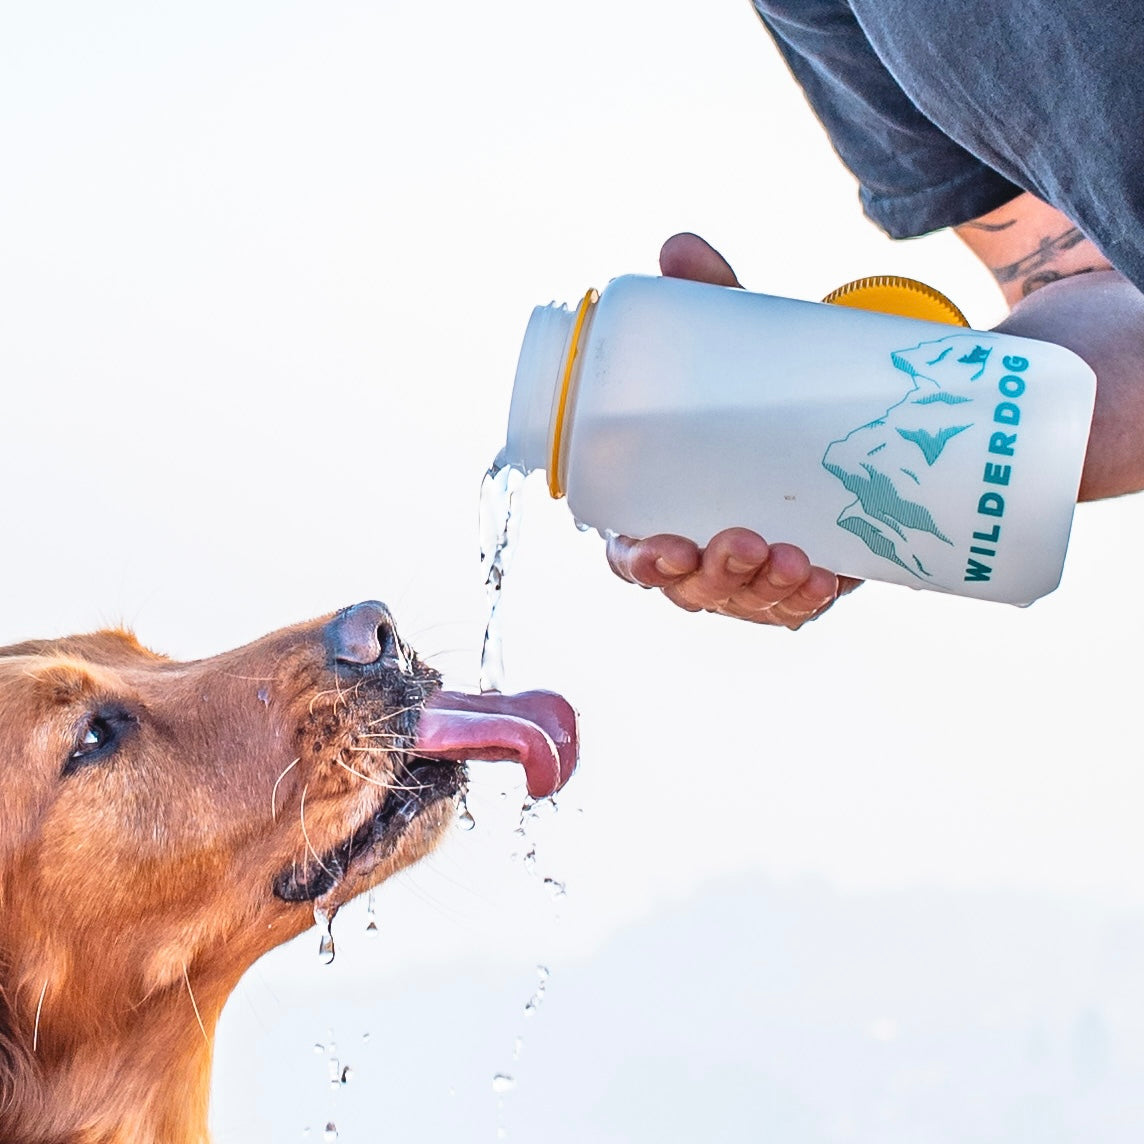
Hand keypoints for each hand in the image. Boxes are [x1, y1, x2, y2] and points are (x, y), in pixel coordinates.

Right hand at [603, 232, 863, 628]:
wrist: (842, 409)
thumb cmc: (761, 386)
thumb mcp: (739, 345)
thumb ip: (709, 301)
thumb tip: (678, 248)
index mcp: (663, 504)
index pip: (631, 552)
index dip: (637, 562)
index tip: (660, 548)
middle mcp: (702, 547)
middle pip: (688, 589)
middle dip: (710, 579)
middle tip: (740, 542)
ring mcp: (754, 572)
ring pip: (744, 603)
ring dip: (761, 591)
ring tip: (792, 556)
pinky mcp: (803, 579)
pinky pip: (796, 608)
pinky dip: (805, 600)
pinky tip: (823, 580)